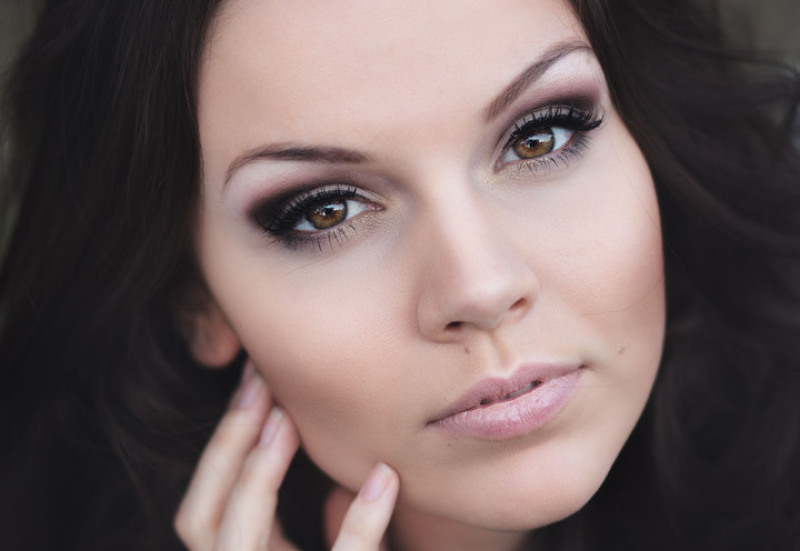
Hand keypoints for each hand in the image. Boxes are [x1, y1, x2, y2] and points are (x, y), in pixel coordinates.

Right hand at [175, 362, 399, 549]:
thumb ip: (337, 534)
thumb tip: (338, 493)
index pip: (203, 509)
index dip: (223, 448)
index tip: (254, 382)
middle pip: (199, 518)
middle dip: (226, 447)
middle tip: (260, 383)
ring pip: (236, 544)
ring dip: (258, 475)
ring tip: (288, 419)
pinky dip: (361, 521)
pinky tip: (385, 476)